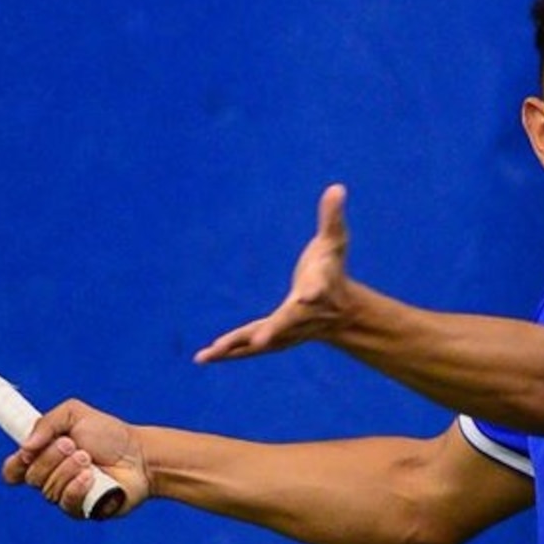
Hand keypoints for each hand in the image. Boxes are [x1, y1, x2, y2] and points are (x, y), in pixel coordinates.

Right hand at [1, 399, 151, 519]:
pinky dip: (76, 487)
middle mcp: (51, 478)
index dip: (14, 465)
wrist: (141, 455)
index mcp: (44, 456)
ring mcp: (66, 495)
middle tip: (73, 444)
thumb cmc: (110, 435)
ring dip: (67, 469)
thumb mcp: (75, 414)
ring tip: (88, 458)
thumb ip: (46, 423)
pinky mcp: (82, 510)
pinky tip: (90, 477)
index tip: (26, 453)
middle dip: (51, 457)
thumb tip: (25, 447)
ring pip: (48, 490)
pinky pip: (66, 504)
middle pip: (31, 477)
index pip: (13, 470)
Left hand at [195, 184, 352, 362]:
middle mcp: (301, 316)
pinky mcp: (272, 338)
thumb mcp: (335, 242)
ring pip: (260, 341)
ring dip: (237, 347)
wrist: (340, 313)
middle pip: (286, 324)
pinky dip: (228, 352)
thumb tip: (337, 187)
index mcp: (317, 290)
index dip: (313, 292)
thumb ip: (332, 217)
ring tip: (209, 354)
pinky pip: (247, 346)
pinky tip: (203, 357)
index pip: (316, 290)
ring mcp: (286, 332)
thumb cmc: (333, 270)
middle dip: (272, 332)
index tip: (307, 295)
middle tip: (259, 342)